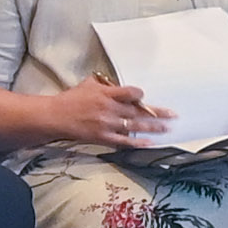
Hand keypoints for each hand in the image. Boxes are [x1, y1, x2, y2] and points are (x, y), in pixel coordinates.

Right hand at [45, 76, 176, 145]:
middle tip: (172, 115)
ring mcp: (107, 124)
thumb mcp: (88, 85)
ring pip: (135, 126)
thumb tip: (116, 84)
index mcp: (106, 94)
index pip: (130, 93)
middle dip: (157, 113)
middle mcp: (109, 108)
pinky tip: (149, 143)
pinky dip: (137, 142)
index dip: (139, 95)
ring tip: (167, 128)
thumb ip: (104, 84)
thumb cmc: (70, 100)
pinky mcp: (103, 137)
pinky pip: (124, 141)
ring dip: (153, 127)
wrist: (55, 117)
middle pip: (138, 111)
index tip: (143, 97)